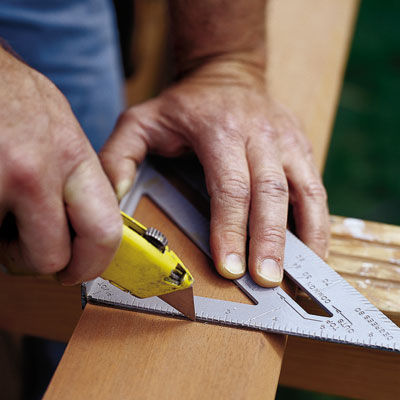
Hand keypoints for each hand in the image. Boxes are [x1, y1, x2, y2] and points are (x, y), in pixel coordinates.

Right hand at [0, 48, 121, 283]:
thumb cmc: (10, 96)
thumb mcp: (61, 130)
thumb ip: (78, 179)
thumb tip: (87, 222)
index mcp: (73, 157)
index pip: (104, 233)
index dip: (90, 264)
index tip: (77, 271)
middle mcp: (37, 170)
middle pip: (50, 259)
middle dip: (36, 259)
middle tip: (23, 239)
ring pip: (5, 256)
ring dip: (1, 243)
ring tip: (1, 205)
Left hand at [100, 61, 328, 286]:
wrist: (227, 74)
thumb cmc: (185, 105)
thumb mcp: (142, 121)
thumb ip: (119, 156)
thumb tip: (115, 198)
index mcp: (220, 130)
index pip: (230, 186)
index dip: (230, 229)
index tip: (229, 268)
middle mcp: (260, 134)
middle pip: (270, 193)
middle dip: (269, 241)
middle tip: (265, 281)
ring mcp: (287, 140)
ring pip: (303, 192)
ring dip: (304, 236)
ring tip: (300, 275)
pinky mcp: (302, 147)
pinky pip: (316, 189)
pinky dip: (318, 222)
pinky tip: (313, 251)